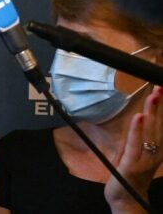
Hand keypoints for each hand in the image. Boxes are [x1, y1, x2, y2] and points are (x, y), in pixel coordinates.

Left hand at [105, 86, 162, 212]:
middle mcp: (154, 153)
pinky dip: (137, 130)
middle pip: (158, 125)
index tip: (160, 89)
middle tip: (159, 87)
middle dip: (159, 106)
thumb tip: (140, 118)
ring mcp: (144, 159)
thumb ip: (139, 138)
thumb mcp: (136, 153)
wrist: (126, 199)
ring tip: (153, 96)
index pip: (160, 124)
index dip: (161, 108)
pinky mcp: (131, 164)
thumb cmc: (129, 175)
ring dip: (151, 112)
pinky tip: (139, 117)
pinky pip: (135, 144)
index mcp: (156, 149)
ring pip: (149, 132)